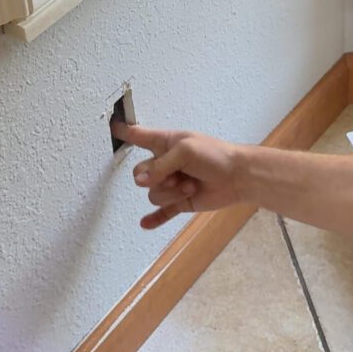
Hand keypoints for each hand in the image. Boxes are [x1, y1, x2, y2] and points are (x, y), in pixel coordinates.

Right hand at [111, 122, 242, 229]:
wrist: (239, 177)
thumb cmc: (215, 155)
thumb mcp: (185, 152)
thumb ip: (160, 165)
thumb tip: (140, 181)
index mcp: (166, 143)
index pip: (140, 136)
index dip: (126, 133)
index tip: (114, 128)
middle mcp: (166, 163)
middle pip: (140, 175)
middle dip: (156, 179)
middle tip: (176, 176)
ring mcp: (173, 184)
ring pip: (153, 195)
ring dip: (171, 193)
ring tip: (190, 186)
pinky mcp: (181, 202)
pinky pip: (163, 213)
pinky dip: (155, 219)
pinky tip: (145, 224)